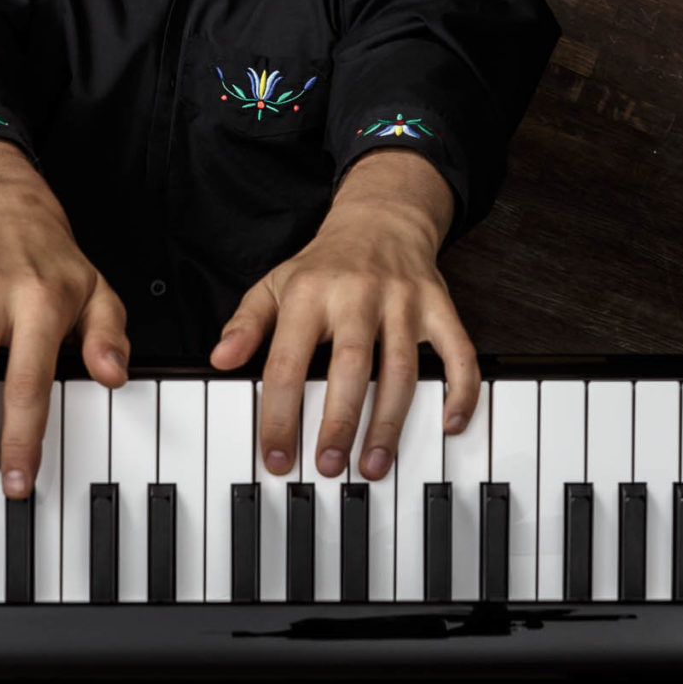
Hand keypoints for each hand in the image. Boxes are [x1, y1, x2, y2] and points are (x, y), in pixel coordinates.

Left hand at [209, 150, 478, 478]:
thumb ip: (247, 324)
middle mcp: (358, 294)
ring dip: (389, 421)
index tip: (277, 456)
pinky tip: (451, 424)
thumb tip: (222, 360)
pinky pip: (457, 351)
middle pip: (349, 366)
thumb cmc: (325, 264)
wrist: (382, 217)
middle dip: (339, 422)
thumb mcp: (274, 284)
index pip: (288, 362)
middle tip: (329, 466)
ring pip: (401, 368)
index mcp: (310, 293)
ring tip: (374, 464)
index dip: (280, 414)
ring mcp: (403, 301)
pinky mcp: (440, 306)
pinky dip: (460, 389)